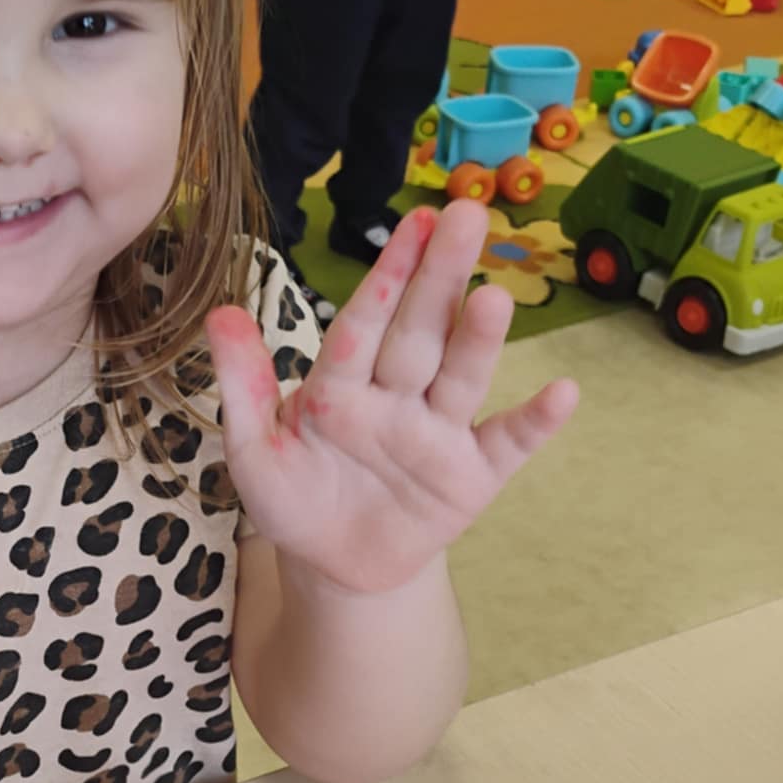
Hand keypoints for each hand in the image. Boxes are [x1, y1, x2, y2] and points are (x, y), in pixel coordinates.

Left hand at [206, 203, 577, 597]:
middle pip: (419, 332)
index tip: (415, 222)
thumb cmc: (295, 498)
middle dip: (439, 278)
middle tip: (466, 216)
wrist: (336, 566)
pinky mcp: (472, 476)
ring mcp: (438, 433)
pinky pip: (507, 445)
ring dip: (478, 339)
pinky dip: (535, 423)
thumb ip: (242, 385)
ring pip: (459, 377)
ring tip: (494, 296)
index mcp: (342, 384)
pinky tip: (564, 393)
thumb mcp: (254, 450)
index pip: (365, 322)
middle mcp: (397, 397)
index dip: (388, 275)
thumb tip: (218, 313)